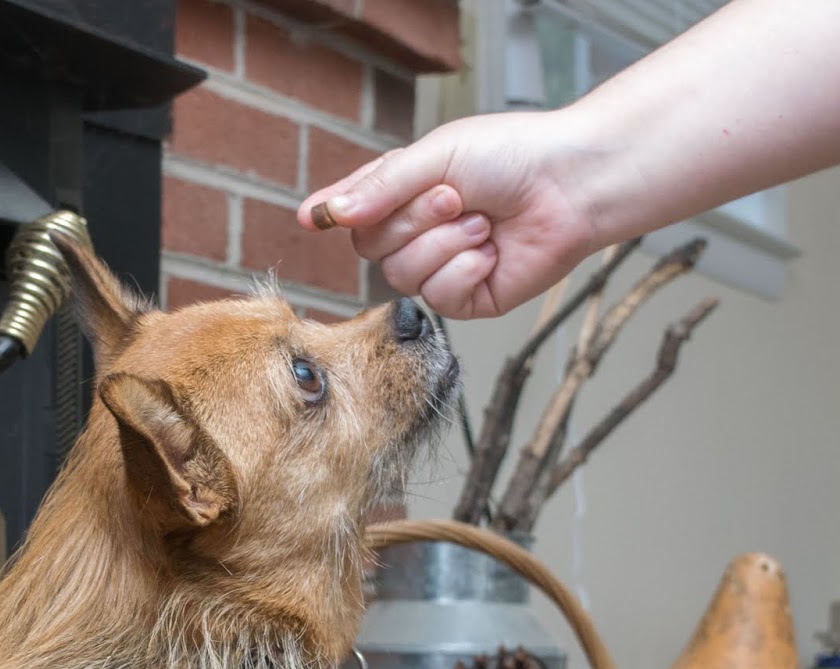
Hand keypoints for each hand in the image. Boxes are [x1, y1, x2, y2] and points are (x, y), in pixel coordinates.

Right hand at [300, 110, 606, 318]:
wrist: (571, 187)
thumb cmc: (512, 157)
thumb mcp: (437, 156)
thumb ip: (381, 186)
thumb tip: (330, 213)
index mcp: (404, 192)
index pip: (353, 210)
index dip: (332, 214)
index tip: (313, 218)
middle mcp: (416, 233)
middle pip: (370, 248)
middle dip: (413, 221)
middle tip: (455, 197)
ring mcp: (438, 269)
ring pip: (401, 275)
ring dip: (445, 244)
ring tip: (483, 224)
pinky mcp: (464, 299)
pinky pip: (437, 297)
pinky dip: (465, 269)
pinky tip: (491, 252)